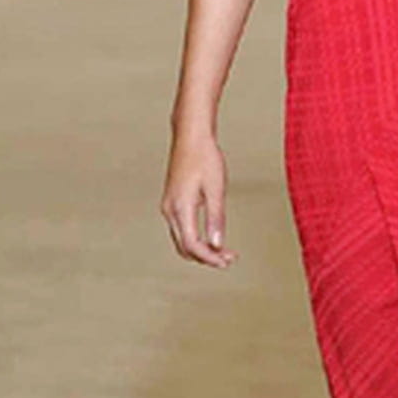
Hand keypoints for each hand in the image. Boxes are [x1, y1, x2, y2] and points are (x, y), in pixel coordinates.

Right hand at [160, 130, 236, 268]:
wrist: (191, 136)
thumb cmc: (205, 157)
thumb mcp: (216, 188)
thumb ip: (216, 218)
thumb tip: (218, 244)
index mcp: (181, 207)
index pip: (192, 244)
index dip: (210, 257)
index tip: (226, 261)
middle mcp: (170, 210)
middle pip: (185, 247)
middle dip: (206, 257)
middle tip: (229, 259)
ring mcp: (169, 206)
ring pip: (181, 240)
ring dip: (201, 250)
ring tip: (223, 251)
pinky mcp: (172, 202)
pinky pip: (181, 229)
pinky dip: (195, 239)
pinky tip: (211, 238)